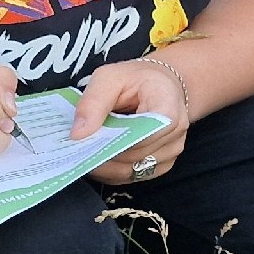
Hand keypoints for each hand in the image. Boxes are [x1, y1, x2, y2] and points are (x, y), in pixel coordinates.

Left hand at [75, 54, 192, 185]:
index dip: (115, 141)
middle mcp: (176, 135)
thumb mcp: (110, 77)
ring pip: (133, 171)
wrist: (160, 86)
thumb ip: (93, 102)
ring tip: (85, 153)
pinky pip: (134, 176)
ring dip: (106, 166)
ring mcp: (171, 153)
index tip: (87, 140)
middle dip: (104, 154)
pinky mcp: (162, 165)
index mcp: (169, 108)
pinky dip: (113, 171)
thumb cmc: (136, 79)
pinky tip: (99, 158)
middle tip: (76, 149)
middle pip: (136, 156)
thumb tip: (78, 135)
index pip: (144, 134)